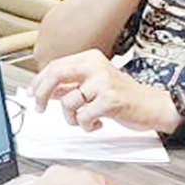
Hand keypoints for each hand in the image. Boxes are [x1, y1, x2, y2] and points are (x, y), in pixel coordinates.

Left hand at [29, 50, 180, 132]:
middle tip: (39, 108)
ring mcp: (103, 83)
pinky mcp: (110, 100)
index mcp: (90, 58)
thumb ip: (71, 85)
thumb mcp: (94, 84)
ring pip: (68, 102)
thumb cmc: (123, 96)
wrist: (153, 105)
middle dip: (42, 94)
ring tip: (85, 119)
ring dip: (71, 118)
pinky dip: (86, 125)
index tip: (31, 93)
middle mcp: (95, 66)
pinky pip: (83, 117)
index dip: (39, 81)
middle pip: (56, 75)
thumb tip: (45, 90)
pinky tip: (97, 123)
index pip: (55, 66)